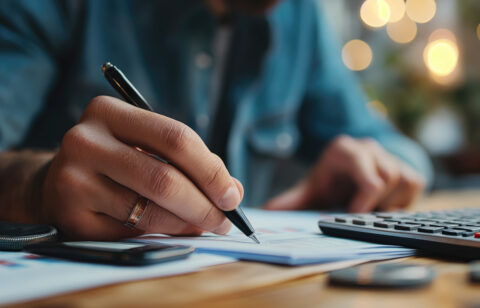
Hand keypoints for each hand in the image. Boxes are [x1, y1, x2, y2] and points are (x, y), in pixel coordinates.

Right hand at [40, 96, 242, 239]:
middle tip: (224, 220)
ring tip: (203, 225)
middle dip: (204, 204)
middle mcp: (85, 141)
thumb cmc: (116, 160)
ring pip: (150, 211)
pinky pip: (132, 232)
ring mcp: (73, 180)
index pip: (176, 138)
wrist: (56, 182)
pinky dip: (162, 234)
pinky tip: (172, 230)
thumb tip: (232, 191)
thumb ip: (188, 162)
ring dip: (187, 223)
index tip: (232, 194)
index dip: (211, 169)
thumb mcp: (145, 146)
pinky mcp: (71, 217)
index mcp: (108, 112)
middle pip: (164, 179)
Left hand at [263, 135, 425, 212]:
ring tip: (369, 206)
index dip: (363, 197)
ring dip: (388, 202)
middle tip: (359, 212)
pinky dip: (402, 201)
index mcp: (344, 149)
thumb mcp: (311, 190)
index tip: (353, 213)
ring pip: (403, 181)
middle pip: (387, 178)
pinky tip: (384, 204)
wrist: (350, 174)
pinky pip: (414, 185)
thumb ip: (292, 201)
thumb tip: (267, 211)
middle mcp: (369, 147)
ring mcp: (391, 156)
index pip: (363, 168)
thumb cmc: (330, 183)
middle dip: (374, 203)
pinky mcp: (409, 167)